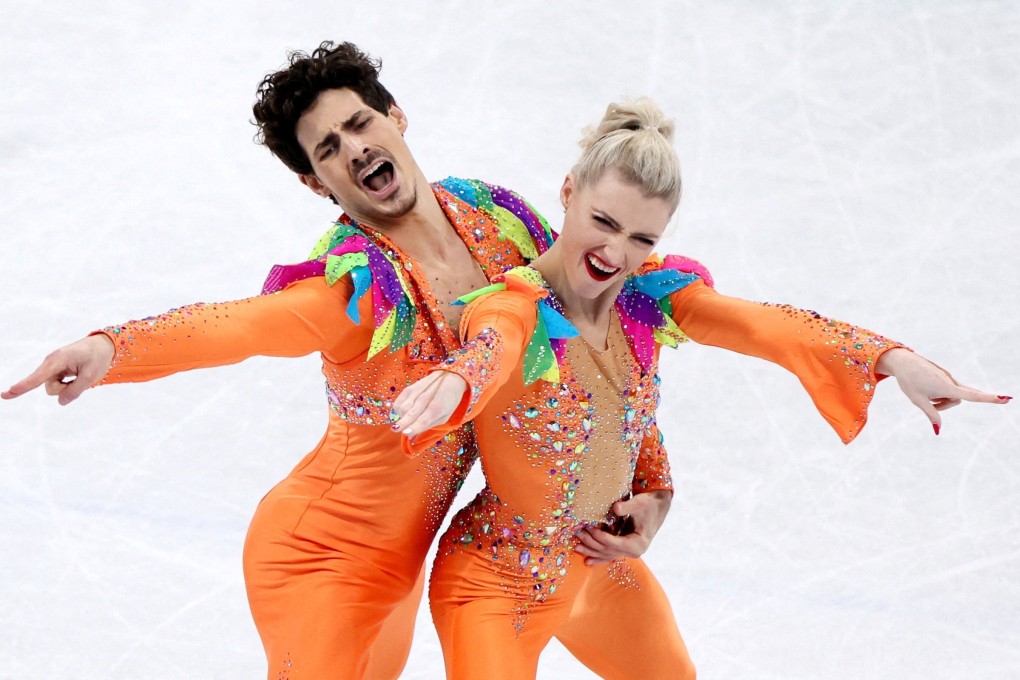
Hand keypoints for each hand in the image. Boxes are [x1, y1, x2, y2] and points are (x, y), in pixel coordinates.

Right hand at [2, 334, 115, 404]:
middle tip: (83, 378)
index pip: (37, 377)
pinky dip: (69, 384)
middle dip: (65, 390)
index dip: (23, 387)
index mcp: (57, 361)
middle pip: (51, 388)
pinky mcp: (56, 370)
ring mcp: (53, 367)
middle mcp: (51, 363)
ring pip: (54, 388)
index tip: (7, 393)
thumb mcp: (91, 376)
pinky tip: (77, 375)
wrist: (103, 345)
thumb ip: (75, 390)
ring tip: (81, 374)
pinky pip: (59, 384)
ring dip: (68, 387)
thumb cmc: (97, 357)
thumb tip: (61, 402)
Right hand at [391, 371, 468, 437]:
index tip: (406, 433)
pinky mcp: (409, 389)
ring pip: (402, 408)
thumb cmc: (449, 401)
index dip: (414, 427)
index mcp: (437, 408)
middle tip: (394, 430)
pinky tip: (404, 413)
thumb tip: (411, 437)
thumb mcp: (444, 416)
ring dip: (401, 417)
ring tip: (406, 420)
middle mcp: (425, 399)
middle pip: (410, 413)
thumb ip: (428, 426)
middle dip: (402, 423)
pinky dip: (398, 410)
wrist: (450, 377)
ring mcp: (416, 392)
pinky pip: (398, 403)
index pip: (423, 420)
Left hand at [575, 489, 671, 565]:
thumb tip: (615, 507)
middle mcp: (634, 551)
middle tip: (577, 534)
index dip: (600, 537)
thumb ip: (627, 506)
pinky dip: (598, 557)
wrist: (657, 508)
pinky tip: (587, 561)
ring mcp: (629, 552)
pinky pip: (609, 554)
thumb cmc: (648, 504)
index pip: (614, 543)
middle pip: (608, 551)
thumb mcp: (640, 503)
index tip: (588, 528)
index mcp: (638, 543)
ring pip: (607, 554)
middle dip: (592, 544)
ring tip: (576, 548)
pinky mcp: (624, 549)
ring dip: (591, 552)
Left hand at [875, 348, 1011, 433]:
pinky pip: (946, 389)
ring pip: (950, 395)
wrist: (903, 362)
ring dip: (939, 399)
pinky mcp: (944, 375)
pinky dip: (937, 393)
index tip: (1006, 399)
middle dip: (944, 405)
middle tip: (927, 401)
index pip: (972, 395)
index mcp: (947, 387)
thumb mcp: (918, 400)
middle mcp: (951, 381)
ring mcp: (948, 377)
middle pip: (956, 400)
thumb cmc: (909, 381)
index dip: (989, 399)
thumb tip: (938, 430)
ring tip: (923, 392)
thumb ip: (931, 414)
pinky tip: (925, 387)